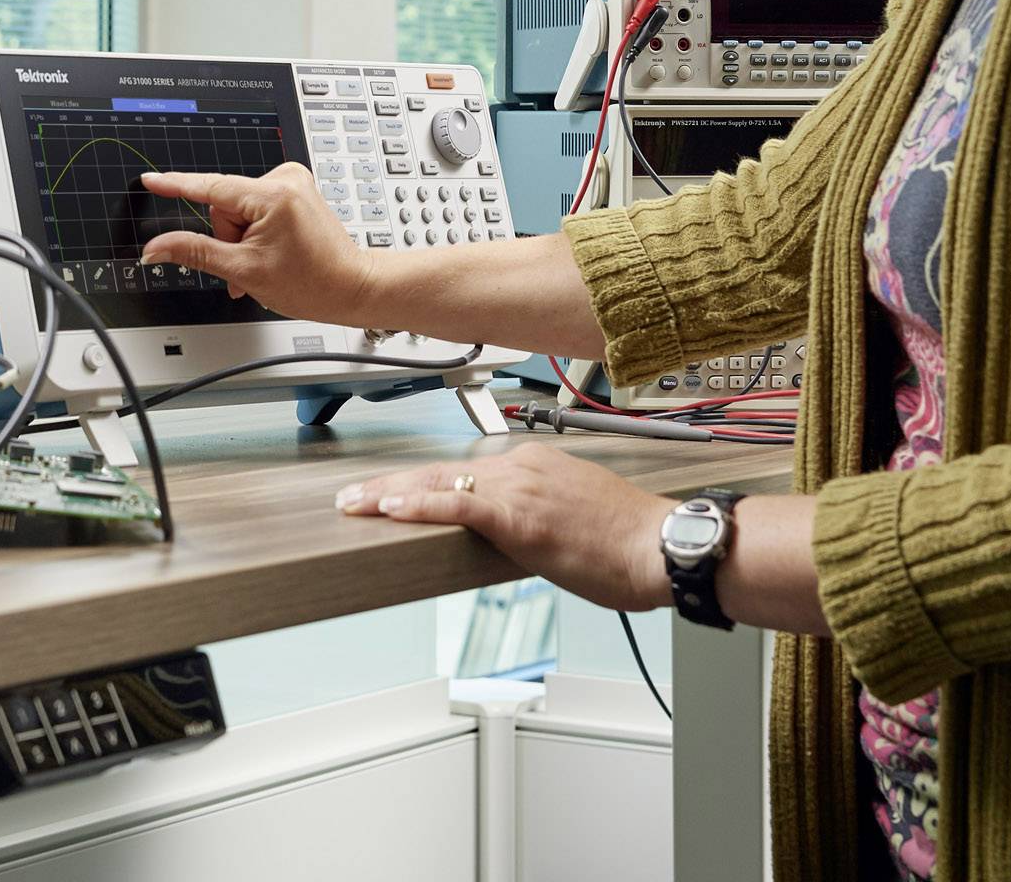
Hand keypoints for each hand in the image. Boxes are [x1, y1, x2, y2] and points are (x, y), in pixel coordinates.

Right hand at [135, 164, 377, 322]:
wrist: (350, 287)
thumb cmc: (312, 282)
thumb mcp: (244, 270)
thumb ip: (195, 252)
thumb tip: (158, 247)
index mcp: (272, 195)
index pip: (210, 186)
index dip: (175, 186)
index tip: (150, 180)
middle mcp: (284, 179)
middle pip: (224, 205)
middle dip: (227, 238)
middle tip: (246, 266)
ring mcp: (292, 183)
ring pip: (237, 210)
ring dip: (240, 240)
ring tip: (262, 264)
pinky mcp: (295, 191)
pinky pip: (254, 208)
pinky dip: (253, 233)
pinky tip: (268, 253)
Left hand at [336, 446, 669, 613]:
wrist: (660, 547)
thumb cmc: (628, 541)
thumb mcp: (572, 515)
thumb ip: (534, 514)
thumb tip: (509, 531)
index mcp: (533, 463)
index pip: (460, 472)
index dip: (417, 484)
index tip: (386, 493)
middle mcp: (521, 465)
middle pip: (440, 473)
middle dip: (389, 487)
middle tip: (350, 498)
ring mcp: (521, 487)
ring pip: (441, 485)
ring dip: (391, 497)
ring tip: (354, 506)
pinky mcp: (522, 515)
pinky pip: (462, 506)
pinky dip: (423, 506)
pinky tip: (393, 510)